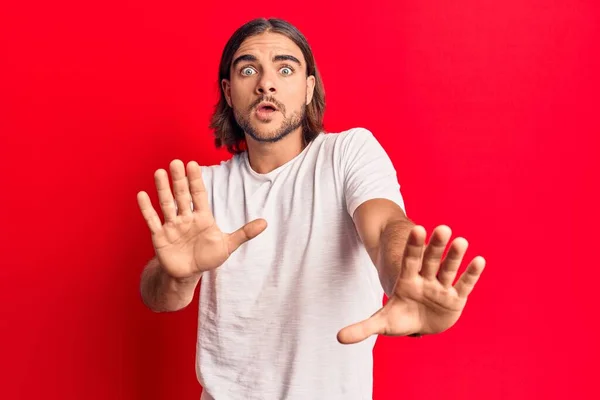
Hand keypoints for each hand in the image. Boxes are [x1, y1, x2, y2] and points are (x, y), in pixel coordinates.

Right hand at [137, 159, 266, 279]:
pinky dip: (146, 209)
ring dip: (162, 189)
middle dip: (179, 180)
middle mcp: (186, 217)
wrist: (188, 273)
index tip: (193, 164)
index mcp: (202, 217)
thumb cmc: (207, 257)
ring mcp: (172, 225)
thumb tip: (265, 223)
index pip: (199, 194)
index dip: (196, 180)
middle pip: (182, 195)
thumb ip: (244, 233)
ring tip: (159, 173)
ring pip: (166, 204)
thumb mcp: (228, 245)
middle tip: (175, 162)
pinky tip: (141, 195)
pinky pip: (152, 220)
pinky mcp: (160, 236)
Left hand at [337, 225, 484, 343]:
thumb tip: (338, 338)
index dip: (413, 246)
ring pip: (448, 269)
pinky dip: (471, 274)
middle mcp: (425, 280)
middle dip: (435, 246)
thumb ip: (363, 327)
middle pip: (430, 260)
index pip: (409, 260)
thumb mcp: (382, 323)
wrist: (420, 323)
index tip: (417, 229)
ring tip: (461, 241)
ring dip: (455, 256)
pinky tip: (479, 260)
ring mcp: (441, 287)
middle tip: (442, 228)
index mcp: (407, 281)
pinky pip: (464, 284)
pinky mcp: (456, 298)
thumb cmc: (400, 317)